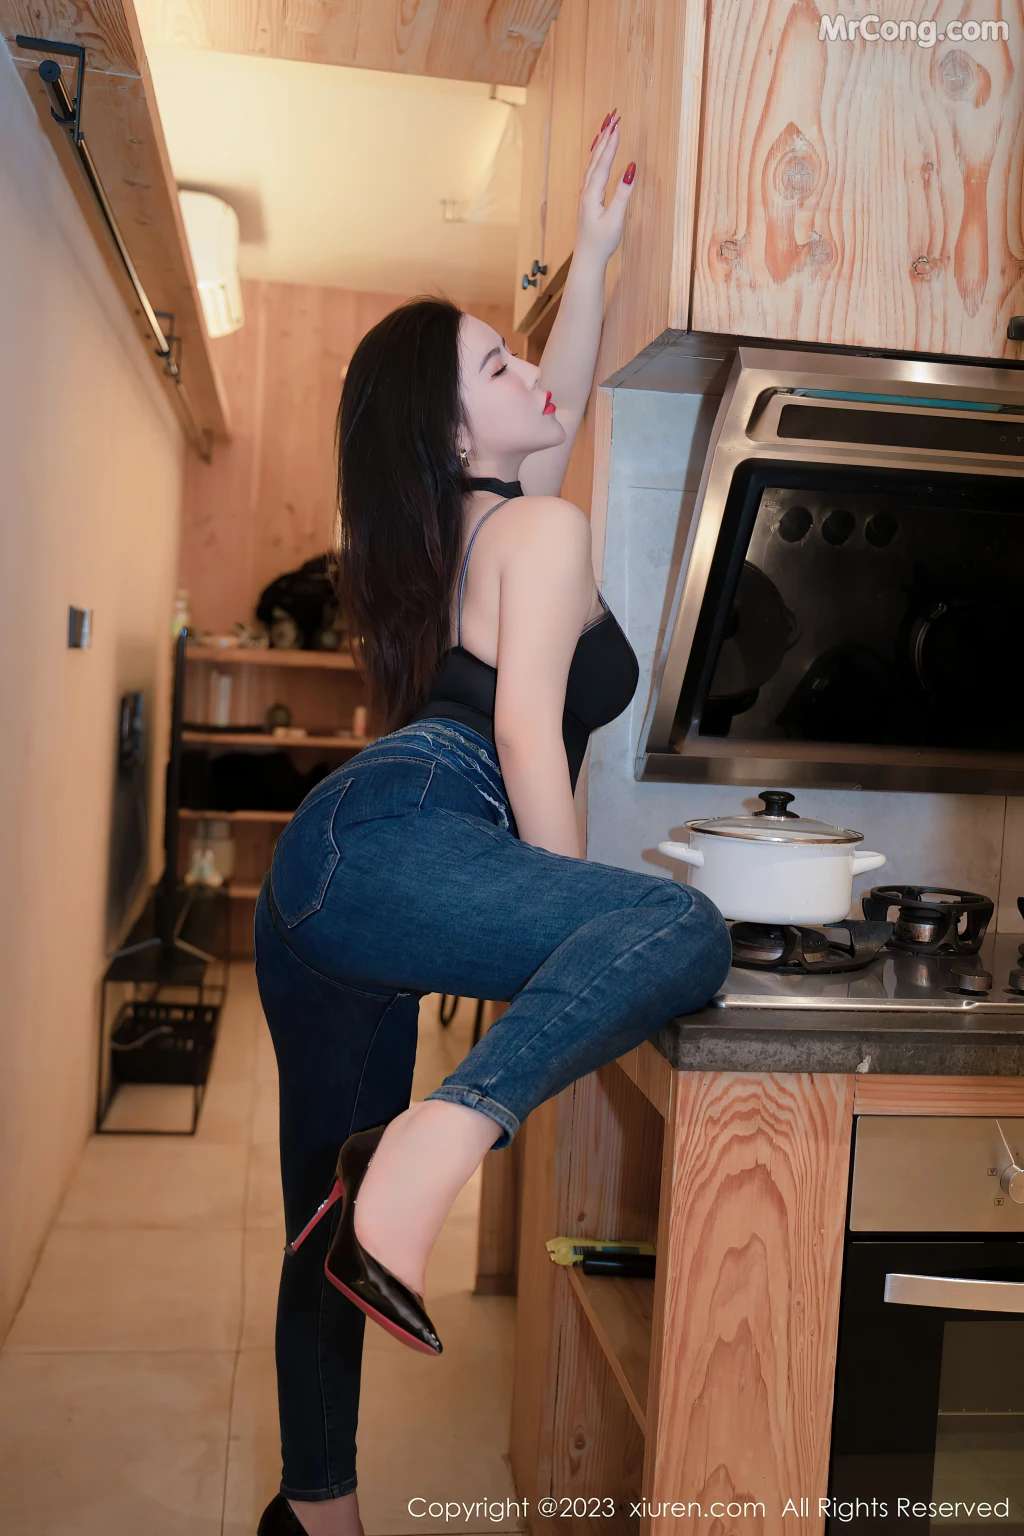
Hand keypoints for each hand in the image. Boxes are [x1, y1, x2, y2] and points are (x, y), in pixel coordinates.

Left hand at [575, 110, 636, 264]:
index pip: (603, 163)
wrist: (588, 259)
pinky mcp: (588, 198)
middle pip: (596, 157)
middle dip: (605, 136)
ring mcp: (586, 194)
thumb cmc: (602, 242)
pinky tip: (599, 152)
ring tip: (607, 126)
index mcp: (592, 194)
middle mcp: (586, 190)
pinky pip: (592, 170)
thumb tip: (631, 170)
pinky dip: (597, 156)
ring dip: (600, 143)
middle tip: (613, 116)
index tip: (618, 125)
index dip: (612, 144)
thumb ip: (623, 194)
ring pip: (592, 162)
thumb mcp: (615, 219)